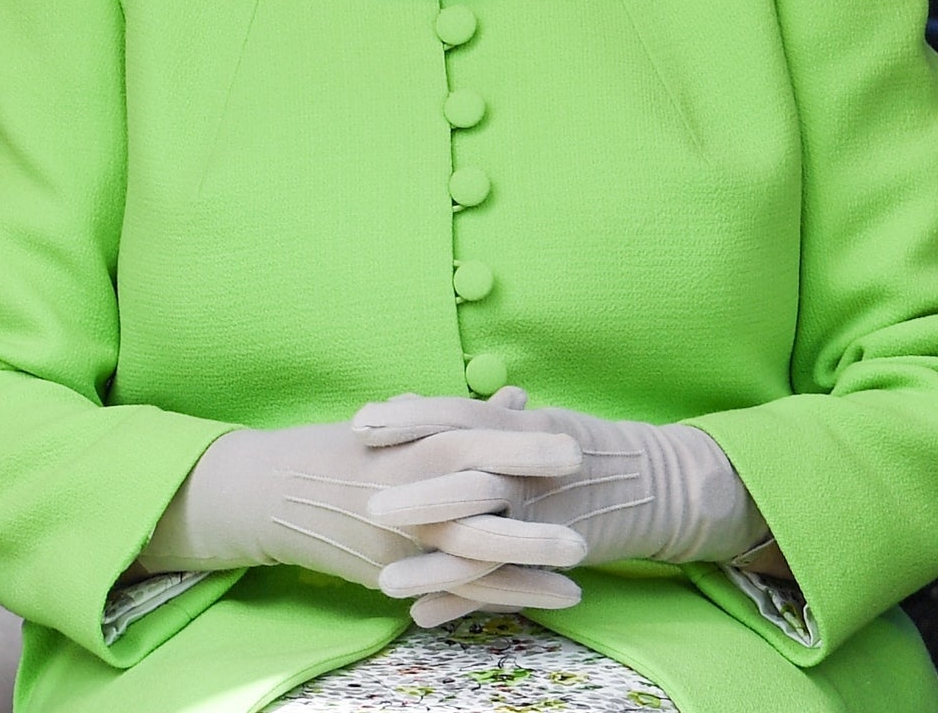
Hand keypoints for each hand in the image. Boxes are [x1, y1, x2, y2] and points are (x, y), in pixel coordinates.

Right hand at [139, 416, 586, 611]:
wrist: (268, 495)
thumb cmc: (336, 451)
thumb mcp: (391, 424)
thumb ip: (456, 415)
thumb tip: (516, 399)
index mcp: (398, 448)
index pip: (462, 440)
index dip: (515, 443)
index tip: (568, 445)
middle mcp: (398, 493)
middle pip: (471, 497)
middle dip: (529, 502)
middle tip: (583, 505)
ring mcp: (395, 537)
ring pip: (468, 550)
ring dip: (527, 557)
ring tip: (581, 562)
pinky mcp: (391, 573)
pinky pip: (456, 588)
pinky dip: (507, 594)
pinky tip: (554, 594)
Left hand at [356, 387, 767, 624]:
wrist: (655, 484)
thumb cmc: (578, 444)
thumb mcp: (526, 418)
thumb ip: (468, 415)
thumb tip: (407, 400)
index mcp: (516, 425)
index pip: (456, 415)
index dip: (409, 419)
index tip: (360, 424)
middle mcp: (526, 468)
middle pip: (466, 478)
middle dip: (417, 495)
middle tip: (368, 506)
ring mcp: (540, 514)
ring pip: (481, 542)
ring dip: (432, 567)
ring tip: (384, 583)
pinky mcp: (554, 553)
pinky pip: (504, 582)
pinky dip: (464, 601)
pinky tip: (423, 614)